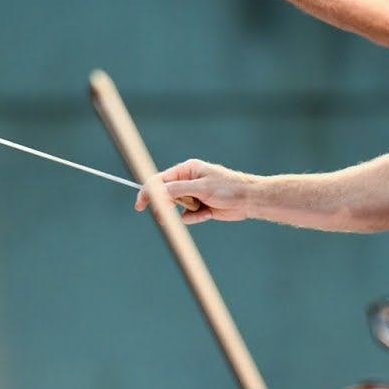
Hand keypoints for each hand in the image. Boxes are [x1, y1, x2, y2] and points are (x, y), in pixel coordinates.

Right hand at [134, 158, 253, 224]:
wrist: (248, 200)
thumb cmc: (228, 188)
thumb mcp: (201, 188)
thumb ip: (178, 190)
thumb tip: (157, 192)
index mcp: (187, 170)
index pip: (160, 180)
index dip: (148, 192)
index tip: (140, 205)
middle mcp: (188, 181)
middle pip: (165, 195)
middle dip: (165, 206)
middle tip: (163, 217)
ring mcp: (193, 194)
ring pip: (176, 207)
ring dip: (183, 213)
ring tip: (198, 212)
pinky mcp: (199, 207)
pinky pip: (187, 216)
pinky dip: (194, 218)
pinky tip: (208, 215)